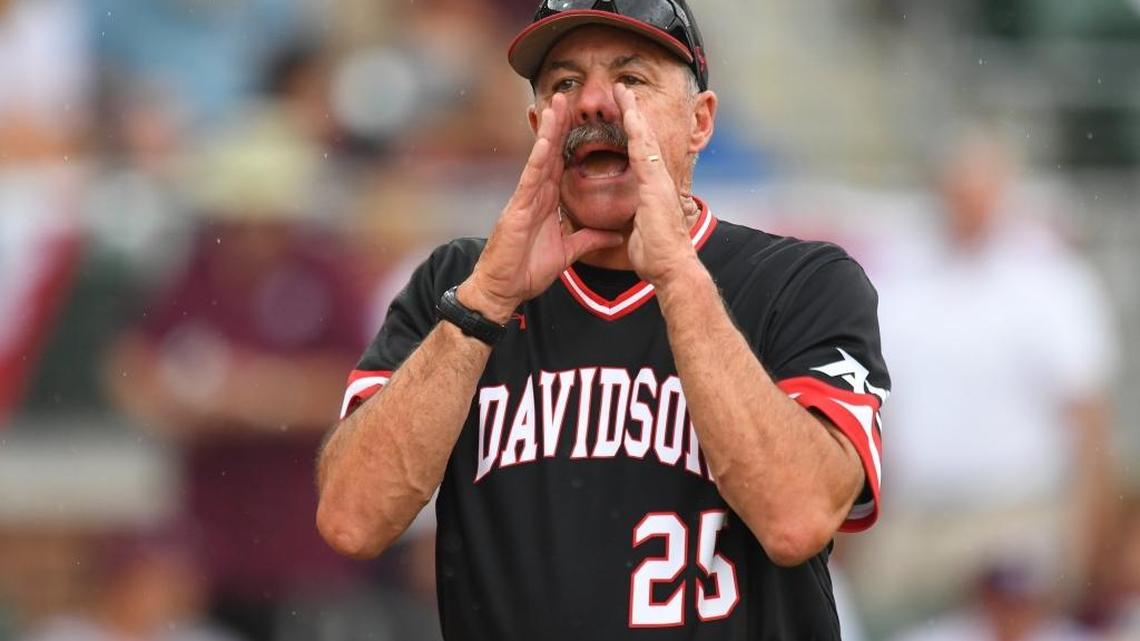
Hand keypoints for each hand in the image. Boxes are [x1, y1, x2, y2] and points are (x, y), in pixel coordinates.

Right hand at [460, 93, 622, 321]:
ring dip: (548, 130)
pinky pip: (530, 179)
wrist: (502, 290)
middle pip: (551, 152)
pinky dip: (538, 158)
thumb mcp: (568, 253)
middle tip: (569, 96)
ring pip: (540, 157)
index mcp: (548, 202)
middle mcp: (536, 194)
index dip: (572, 140)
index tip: (583, 118)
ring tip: (556, 103)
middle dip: (560, 124)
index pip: (562, 164)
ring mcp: (525, 198)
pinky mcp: (518, 209)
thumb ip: (589, 240)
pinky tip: (546, 139)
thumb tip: (615, 236)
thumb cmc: (526, 271)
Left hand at [614, 84, 700, 286]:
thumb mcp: (643, 230)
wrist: (672, 269)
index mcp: (652, 189)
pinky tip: (630, 114)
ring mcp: (659, 181)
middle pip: (644, 139)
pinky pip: (644, 153)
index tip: (623, 113)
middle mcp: (658, 180)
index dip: (632, 132)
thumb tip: (639, 218)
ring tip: (623, 91)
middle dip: (633, 113)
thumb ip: (641, 218)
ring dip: (634, 113)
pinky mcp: (655, 186)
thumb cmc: (658, 256)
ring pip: (645, 139)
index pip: (640, 154)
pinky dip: (637, 132)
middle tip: (622, 89)